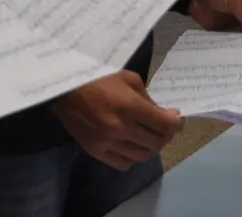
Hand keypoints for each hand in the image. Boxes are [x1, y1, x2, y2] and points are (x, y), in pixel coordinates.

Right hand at [51, 71, 182, 170]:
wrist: (65, 89)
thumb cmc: (99, 78)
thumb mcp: (129, 79)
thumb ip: (148, 99)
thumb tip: (164, 114)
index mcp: (131, 106)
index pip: (165, 125)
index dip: (176, 124)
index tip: (176, 120)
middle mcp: (121, 128)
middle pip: (157, 143)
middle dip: (165, 135)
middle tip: (162, 128)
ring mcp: (108, 142)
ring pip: (142, 156)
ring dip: (149, 147)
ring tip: (146, 136)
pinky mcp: (96, 151)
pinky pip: (123, 164)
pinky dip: (131, 157)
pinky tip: (129, 146)